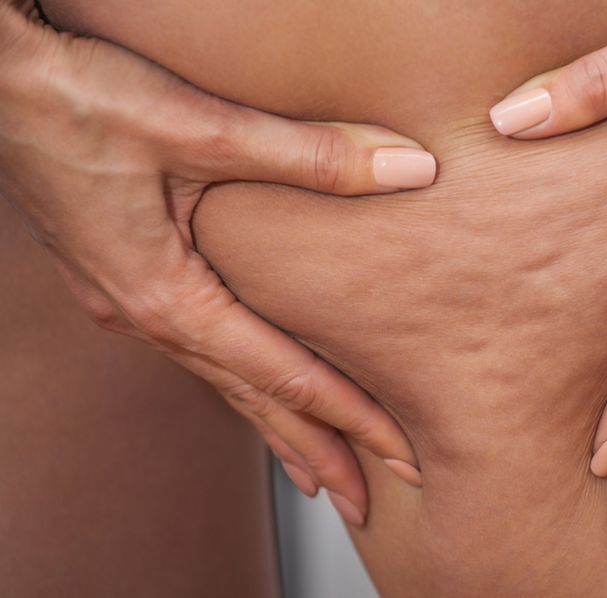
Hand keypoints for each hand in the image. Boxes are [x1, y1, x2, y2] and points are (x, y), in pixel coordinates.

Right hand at [0, 2, 434, 525]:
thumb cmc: (77, 102)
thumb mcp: (202, 126)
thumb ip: (311, 155)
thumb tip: (410, 171)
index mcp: (167, 298)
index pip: (282, 379)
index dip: (350, 420)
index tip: (397, 457)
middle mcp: (148, 317)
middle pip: (251, 403)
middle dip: (316, 455)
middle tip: (366, 504)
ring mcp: (132, 303)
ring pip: (224, 384)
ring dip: (278, 430)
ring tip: (319, 473)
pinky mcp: (129, 279)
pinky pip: (201, 353)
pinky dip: (242, 384)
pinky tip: (254, 390)